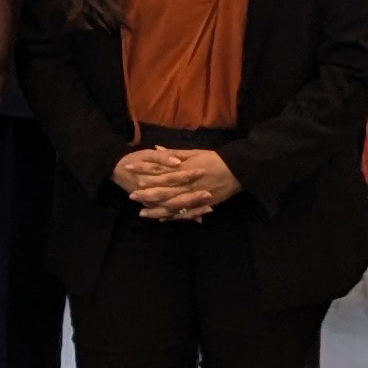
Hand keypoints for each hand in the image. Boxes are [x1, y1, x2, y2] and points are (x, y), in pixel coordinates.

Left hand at [118, 148, 239, 220]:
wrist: (237, 171)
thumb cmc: (214, 159)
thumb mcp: (194, 152)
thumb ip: (174, 153)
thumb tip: (156, 149)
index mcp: (184, 168)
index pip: (159, 169)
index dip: (144, 170)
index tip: (130, 169)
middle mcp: (187, 183)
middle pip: (163, 189)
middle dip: (146, 193)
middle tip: (131, 196)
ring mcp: (194, 195)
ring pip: (172, 204)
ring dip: (156, 208)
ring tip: (142, 212)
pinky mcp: (202, 205)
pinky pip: (185, 213)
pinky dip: (174, 217)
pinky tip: (162, 219)